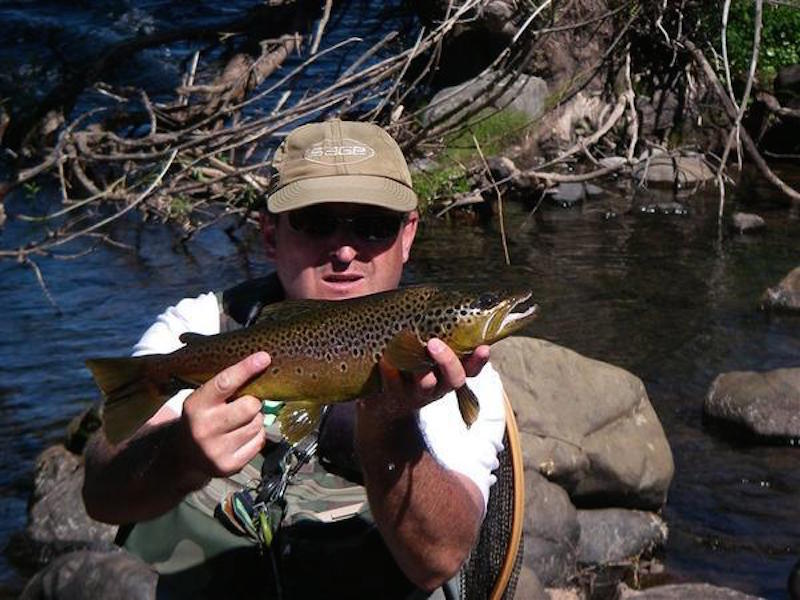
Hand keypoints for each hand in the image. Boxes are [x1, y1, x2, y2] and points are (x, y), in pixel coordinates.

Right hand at [178, 352, 269, 483]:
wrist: (182, 456)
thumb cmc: (200, 418)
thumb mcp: (202, 399)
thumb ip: (225, 387)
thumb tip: (260, 366)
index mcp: (195, 406)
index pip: (224, 383)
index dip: (246, 369)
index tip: (264, 358)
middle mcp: (204, 428)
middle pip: (250, 406)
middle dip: (253, 402)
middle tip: (244, 403)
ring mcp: (216, 450)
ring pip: (258, 424)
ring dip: (255, 419)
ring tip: (240, 421)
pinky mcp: (229, 466)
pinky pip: (259, 441)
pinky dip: (256, 435)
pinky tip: (242, 435)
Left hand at [362, 340, 489, 420]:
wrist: (380, 401)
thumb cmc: (406, 365)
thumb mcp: (423, 351)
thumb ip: (432, 330)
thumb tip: (440, 297)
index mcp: (448, 373)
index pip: (472, 368)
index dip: (479, 360)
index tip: (483, 347)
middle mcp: (438, 386)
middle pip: (454, 379)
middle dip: (448, 361)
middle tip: (434, 343)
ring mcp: (416, 394)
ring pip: (426, 385)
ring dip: (420, 369)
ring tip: (407, 349)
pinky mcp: (394, 398)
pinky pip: (393, 386)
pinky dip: (390, 372)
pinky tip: (385, 360)